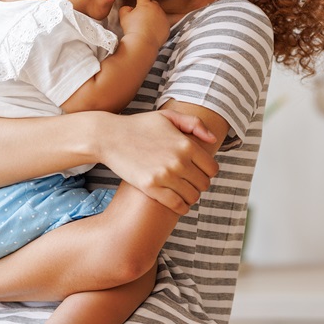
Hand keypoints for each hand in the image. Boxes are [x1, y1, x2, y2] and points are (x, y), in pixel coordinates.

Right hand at [97, 109, 218, 213]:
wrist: (109, 137)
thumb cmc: (139, 126)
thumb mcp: (167, 116)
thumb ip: (194, 124)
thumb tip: (213, 140)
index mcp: (186, 144)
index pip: (212, 168)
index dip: (207, 172)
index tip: (198, 172)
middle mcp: (178, 161)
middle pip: (204, 184)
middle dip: (198, 185)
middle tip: (189, 183)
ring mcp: (165, 175)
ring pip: (192, 196)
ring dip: (190, 197)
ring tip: (182, 192)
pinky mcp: (151, 187)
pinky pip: (177, 205)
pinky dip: (181, 207)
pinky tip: (177, 203)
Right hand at [117, 0, 168, 49]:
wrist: (143, 43)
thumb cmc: (132, 29)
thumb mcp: (123, 17)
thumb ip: (125, 9)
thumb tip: (129, 8)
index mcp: (145, 4)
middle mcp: (156, 9)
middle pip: (152, 4)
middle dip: (147, 8)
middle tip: (140, 17)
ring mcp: (163, 18)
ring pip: (158, 14)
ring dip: (153, 17)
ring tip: (145, 27)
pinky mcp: (167, 27)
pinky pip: (162, 24)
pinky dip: (158, 26)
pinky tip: (151, 33)